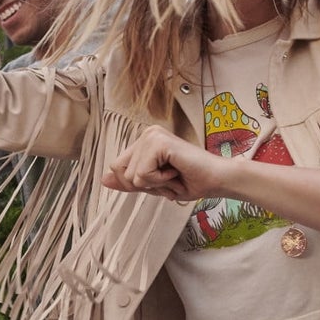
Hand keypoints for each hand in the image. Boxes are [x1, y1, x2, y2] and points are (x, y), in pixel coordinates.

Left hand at [102, 125, 225, 205]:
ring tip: (174, 174)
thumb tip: (103, 179)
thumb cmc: (189, 181)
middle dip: (144, 184)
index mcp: (144, 141)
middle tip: (169, 177)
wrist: (215, 180)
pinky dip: (160, 181)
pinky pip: (143, 174)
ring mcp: (152, 136)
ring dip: (155, 183)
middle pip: (120, 171)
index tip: (162, 178)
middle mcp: (146, 134)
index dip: (135, 182)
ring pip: (132, 175)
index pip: (117, 168)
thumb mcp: (153, 185)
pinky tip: (175, 171)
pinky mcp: (159, 142)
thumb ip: (128, 181)